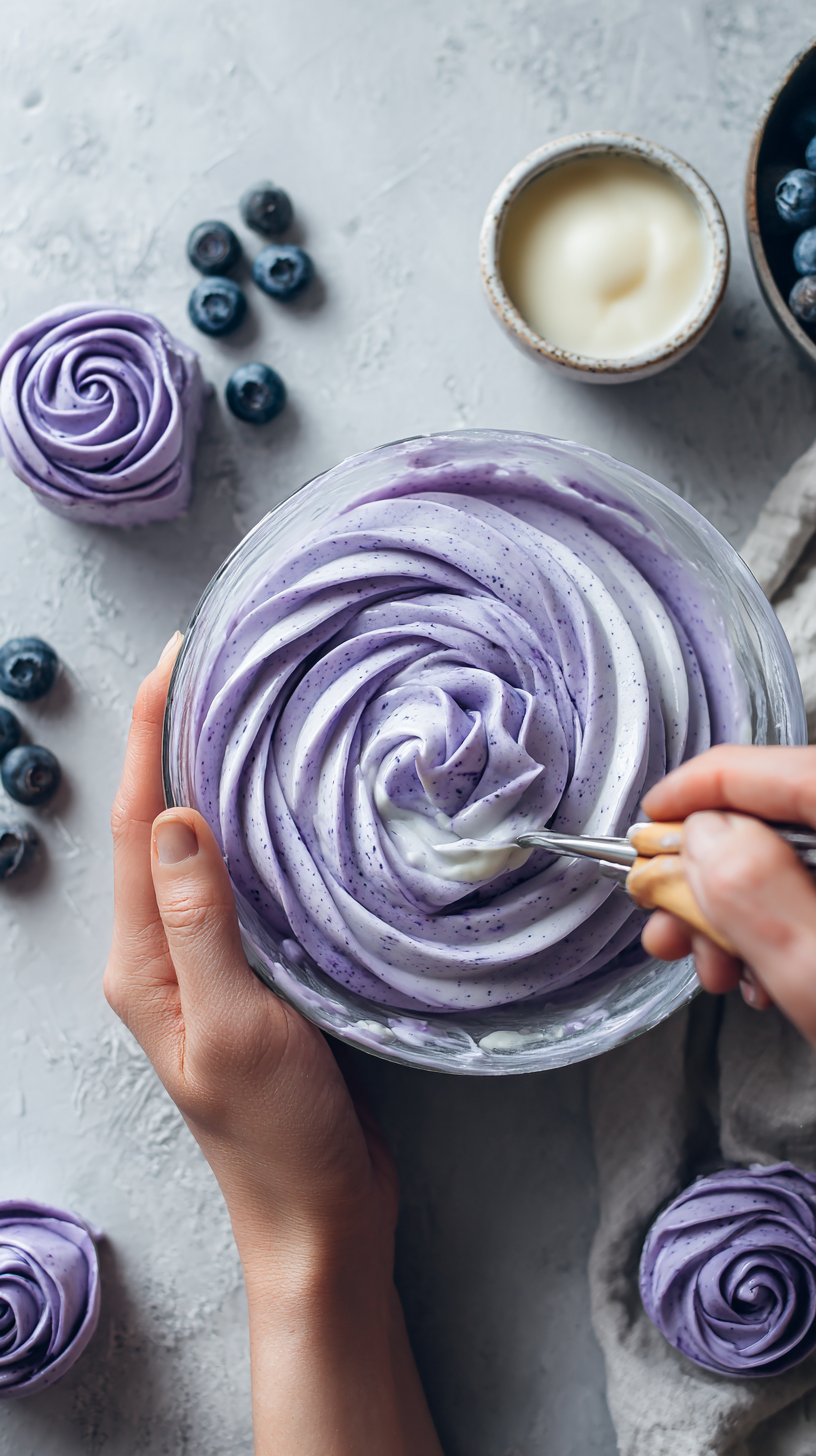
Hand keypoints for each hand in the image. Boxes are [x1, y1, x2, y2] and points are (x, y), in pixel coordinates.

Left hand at [105, 635, 442, 1455]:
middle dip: (173, 740)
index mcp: (144, 961)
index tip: (175, 662)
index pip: (140, 825)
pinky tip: (279, 807)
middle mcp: (162, 953)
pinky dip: (250, 830)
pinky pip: (237, 884)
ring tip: (241, 713)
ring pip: (197, 850)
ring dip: (209, 778)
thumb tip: (177, 817)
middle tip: (211, 666)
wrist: (318, 1213)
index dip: (152, 737)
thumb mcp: (237, 1026)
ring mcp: (205, 964)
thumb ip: (202, 924)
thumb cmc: (277, 1135)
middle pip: (158, 825)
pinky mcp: (248, 975)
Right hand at [641, 745, 815, 1042]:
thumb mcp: (815, 974)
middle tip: (667, 916)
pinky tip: (759, 975)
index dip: (699, 790)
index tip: (650, 823)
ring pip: (789, 859)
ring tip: (709, 964)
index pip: (774, 768)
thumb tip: (701, 836)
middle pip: (777, 817)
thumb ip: (751, 892)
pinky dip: (774, 926)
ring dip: (733, 910)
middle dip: (707, 873)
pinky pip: (810, 893)